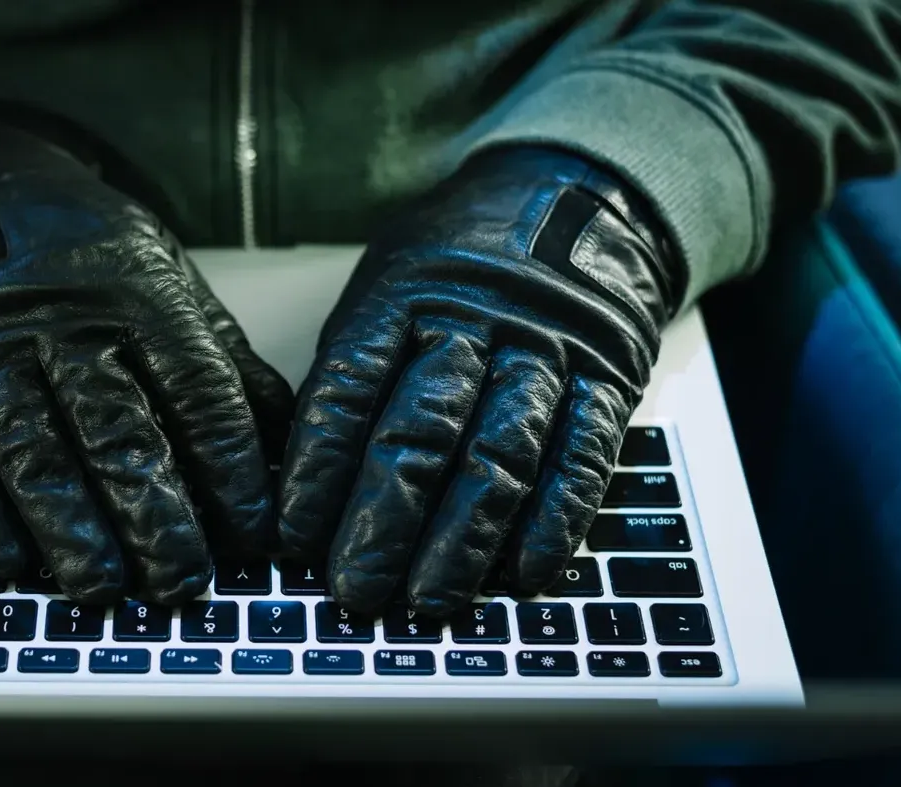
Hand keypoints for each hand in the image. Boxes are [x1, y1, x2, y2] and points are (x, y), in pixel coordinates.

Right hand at [0, 105, 292, 604]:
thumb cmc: (85, 251)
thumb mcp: (168, 280)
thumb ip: (221, 363)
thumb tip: (284, 446)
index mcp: (139, 295)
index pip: (199, 394)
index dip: (231, 472)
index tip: (253, 535)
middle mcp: (63, 318)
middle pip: (116, 431)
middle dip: (154, 517)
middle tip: (182, 581)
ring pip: (34, 450)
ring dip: (69, 529)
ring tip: (101, 587)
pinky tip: (8, 560)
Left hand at [277, 146, 685, 615]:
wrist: (578, 197)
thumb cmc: (459, 261)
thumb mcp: (387, 284)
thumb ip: (355, 369)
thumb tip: (303, 479)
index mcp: (402, 297)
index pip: (348, 392)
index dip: (317, 472)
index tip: (294, 537)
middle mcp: (473, 322)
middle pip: (421, 433)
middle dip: (383, 522)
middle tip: (355, 588)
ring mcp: (545, 351)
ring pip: (499, 456)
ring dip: (463, 540)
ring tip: (429, 599)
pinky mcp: (606, 379)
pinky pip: (583, 458)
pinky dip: (554, 523)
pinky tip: (523, 574)